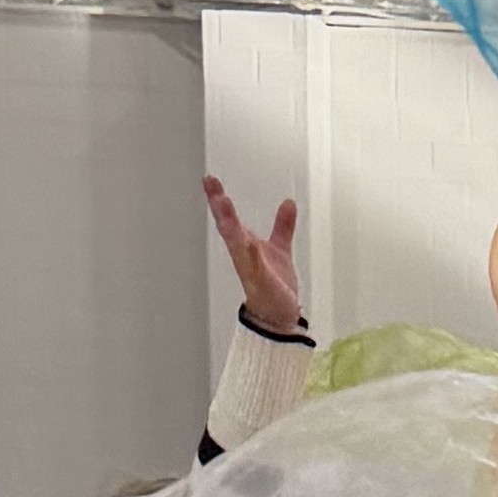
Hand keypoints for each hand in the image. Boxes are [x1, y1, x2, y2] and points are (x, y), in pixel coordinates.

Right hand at [205, 175, 304, 335]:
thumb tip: (288, 203)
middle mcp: (244, 256)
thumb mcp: (280, 249)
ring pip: (237, 243)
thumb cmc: (274, 286)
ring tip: (223, 203)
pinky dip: (252, 254)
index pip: (229, 218)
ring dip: (229, 223)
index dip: (219, 198)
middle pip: (228, 227)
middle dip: (219, 206)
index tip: (210, 179)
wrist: (278, 317)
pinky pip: (255, 265)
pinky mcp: (260, 281)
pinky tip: (249, 241)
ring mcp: (250, 268)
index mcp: (245, 246)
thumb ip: (283, 226)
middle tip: (210, 184)